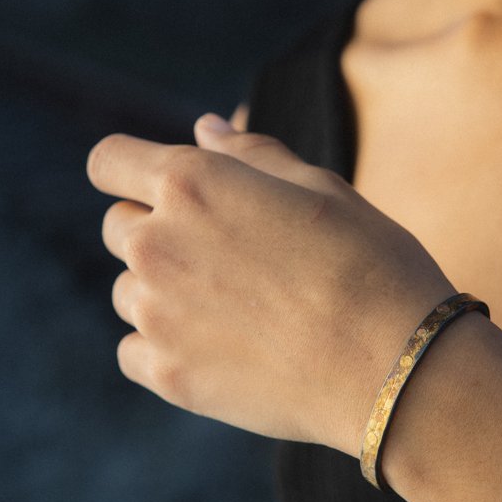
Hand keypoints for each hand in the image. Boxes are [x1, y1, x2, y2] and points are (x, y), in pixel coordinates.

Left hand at [87, 115, 452, 454]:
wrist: (393, 365)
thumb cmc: (369, 263)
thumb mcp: (319, 187)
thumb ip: (249, 154)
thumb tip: (204, 127)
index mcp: (190, 182)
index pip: (108, 160)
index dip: (129, 170)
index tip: (158, 188)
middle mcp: (156, 242)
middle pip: (117, 227)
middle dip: (155, 230)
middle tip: (226, 256)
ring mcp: (155, 313)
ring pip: (127, 291)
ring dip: (161, 292)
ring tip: (235, 308)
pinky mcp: (167, 374)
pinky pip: (134, 350)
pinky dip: (163, 347)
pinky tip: (220, 348)